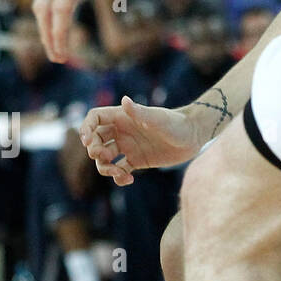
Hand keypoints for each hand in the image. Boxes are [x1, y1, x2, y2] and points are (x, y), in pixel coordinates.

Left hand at [33, 0, 158, 61]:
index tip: (56, 36)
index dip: (49, 16)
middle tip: (54, 52)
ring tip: (58, 56)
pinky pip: (60, 8)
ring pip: (46, 8)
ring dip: (49, 36)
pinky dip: (58, 30)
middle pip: (41, 1)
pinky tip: (63, 46)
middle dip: (44, 30)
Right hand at [78, 96, 200, 185]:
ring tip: (118, 173)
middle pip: (95, 139)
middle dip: (93, 149)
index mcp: (122, 117)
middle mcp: (121, 131)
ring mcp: (128, 146)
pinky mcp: (136, 160)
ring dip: (104, 167)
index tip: (86, 141)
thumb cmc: (177, 123)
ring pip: (104, 157)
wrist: (194, 136)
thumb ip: (140, 112)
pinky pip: (119, 169)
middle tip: (102, 156)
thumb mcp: (158, 119)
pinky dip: (118, 177)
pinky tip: (128, 180)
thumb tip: (124, 100)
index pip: (95, 119)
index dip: (85, 128)